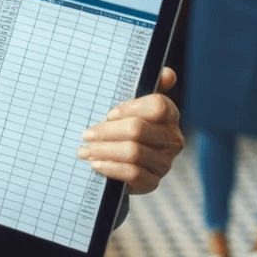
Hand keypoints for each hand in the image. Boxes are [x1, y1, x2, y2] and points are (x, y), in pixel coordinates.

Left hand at [79, 68, 183, 194]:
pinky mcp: (153, 182)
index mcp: (170, 115)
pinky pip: (133, 174)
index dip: (130, 108)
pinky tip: (95, 164)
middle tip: (86, 134)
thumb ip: (144, 86)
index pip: (158, 106)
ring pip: (133, 152)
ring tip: (84, 150)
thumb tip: (167, 74)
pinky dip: (110, 168)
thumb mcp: (130, 106)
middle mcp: (172, 139)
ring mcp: (164, 162)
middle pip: (139, 130)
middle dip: (107, 132)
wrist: (118, 162)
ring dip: (104, 150)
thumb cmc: (122, 126)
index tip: (108, 113)